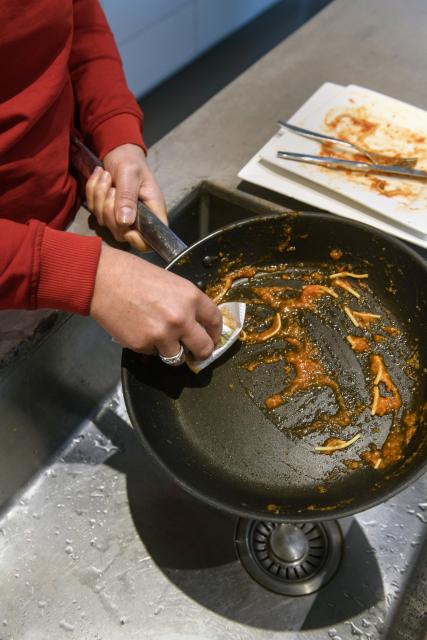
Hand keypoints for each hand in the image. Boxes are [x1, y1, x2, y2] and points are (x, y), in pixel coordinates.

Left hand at [85, 144, 166, 251]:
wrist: (120, 152)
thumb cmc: (131, 162)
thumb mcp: (130, 175)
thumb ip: (127, 197)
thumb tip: (125, 222)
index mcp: (153, 213)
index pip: (149, 241)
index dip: (137, 241)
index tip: (126, 226)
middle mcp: (138, 219)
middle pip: (121, 234)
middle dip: (109, 211)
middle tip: (112, 188)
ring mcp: (121, 217)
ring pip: (104, 222)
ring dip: (99, 197)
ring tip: (105, 176)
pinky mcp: (107, 211)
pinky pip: (94, 211)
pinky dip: (92, 192)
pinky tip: (99, 177)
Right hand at [90, 244, 222, 359]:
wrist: (103, 279)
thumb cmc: (135, 275)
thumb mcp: (172, 282)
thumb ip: (187, 303)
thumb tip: (197, 323)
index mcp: (192, 297)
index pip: (215, 321)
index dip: (215, 332)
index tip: (212, 337)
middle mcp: (181, 319)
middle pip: (204, 348)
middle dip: (202, 352)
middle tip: (196, 352)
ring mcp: (162, 335)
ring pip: (178, 357)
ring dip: (173, 352)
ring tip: (164, 341)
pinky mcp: (143, 345)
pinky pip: (154, 354)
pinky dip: (150, 347)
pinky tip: (141, 330)